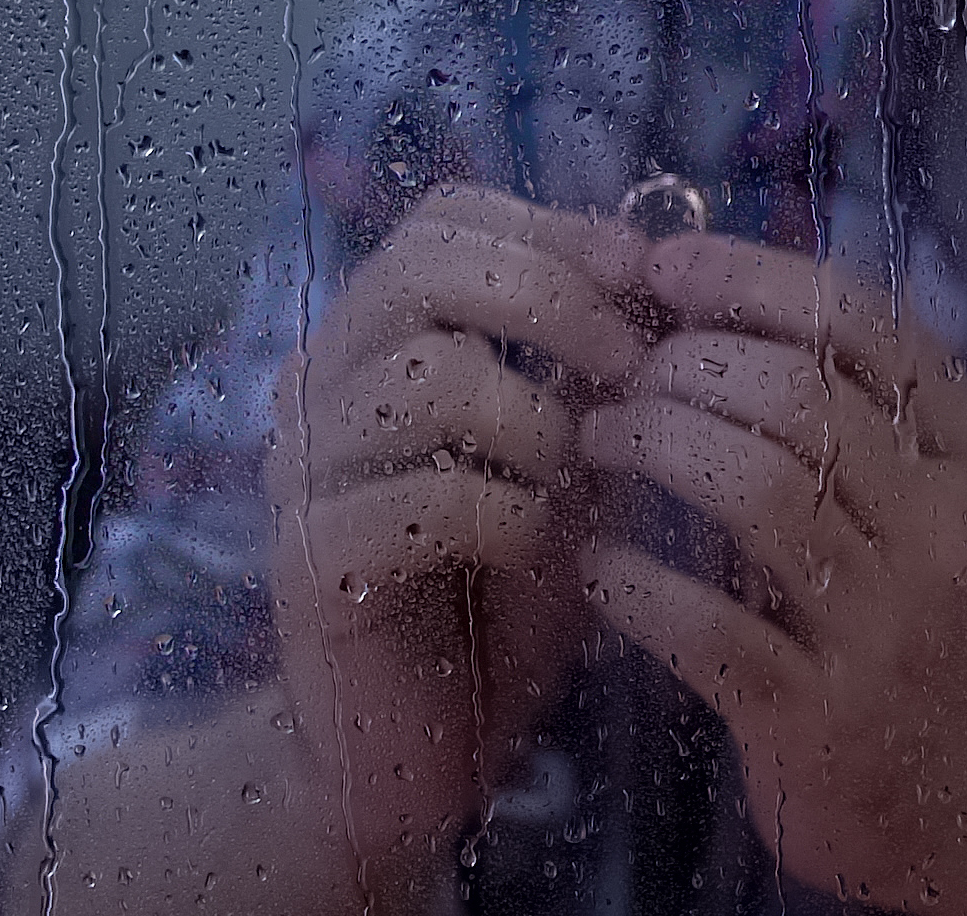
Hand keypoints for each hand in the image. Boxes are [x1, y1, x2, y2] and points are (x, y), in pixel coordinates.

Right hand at [261, 184, 652, 893]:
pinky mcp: (311, 563)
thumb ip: (594, 367)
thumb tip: (665, 264)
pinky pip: (425, 497)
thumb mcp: (568, 456)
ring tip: (578, 478)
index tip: (646, 272)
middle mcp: (319, 383)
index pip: (446, 217)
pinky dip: (510, 514)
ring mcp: (301, 469)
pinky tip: (542, 551)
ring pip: (431, 372)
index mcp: (376, 337)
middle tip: (634, 364)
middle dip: (556, 300)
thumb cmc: (498, 592)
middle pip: (427, 267)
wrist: (410, 749)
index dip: (556, 228)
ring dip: (539, 419)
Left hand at [577, 233, 966, 915]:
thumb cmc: (918, 616)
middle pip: (800, 398)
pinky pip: (706, 624)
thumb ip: (842, 398)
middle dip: (685, 365)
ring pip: (757, 491)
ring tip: (597, 439)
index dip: (749, 277)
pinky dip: (633, 582)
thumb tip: (697, 276)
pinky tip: (595, 565)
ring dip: (654, 446)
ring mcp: (890, 630)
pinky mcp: (820, 719)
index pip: (863, 323)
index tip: (660, 266)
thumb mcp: (924, 496)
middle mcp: (948, 534)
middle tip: (616, 371)